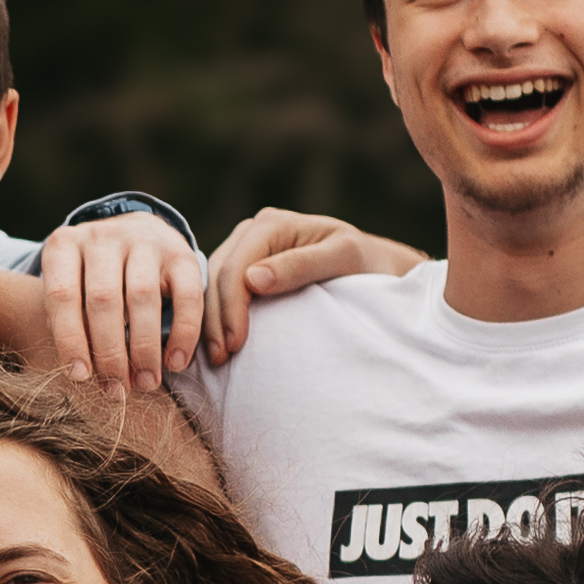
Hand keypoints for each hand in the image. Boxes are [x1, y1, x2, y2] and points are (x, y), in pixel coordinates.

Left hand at [35, 215, 210, 387]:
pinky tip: (176, 363)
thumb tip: (79, 367)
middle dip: (110, 353)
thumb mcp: (70, 289)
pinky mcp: (181, 252)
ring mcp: (143, 240)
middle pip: (103, 299)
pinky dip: (183, 334)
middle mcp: (103, 236)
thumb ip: (67, 321)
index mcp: (64, 245)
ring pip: (142, 297)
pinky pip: (187, 296)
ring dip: (144, 349)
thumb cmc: (91, 279)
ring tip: (145, 383)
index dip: (71, 340)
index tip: (80, 377)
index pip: (63, 295)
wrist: (136, 235)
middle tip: (116, 391)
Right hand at [208, 206, 426, 360]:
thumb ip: (301, 265)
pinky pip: (219, 292)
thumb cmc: (364, 262)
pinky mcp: (244, 269)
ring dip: (210, 322)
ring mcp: (245, 249)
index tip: (235, 346)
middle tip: (219, 359)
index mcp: (272, 224)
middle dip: (214, 319)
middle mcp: (253, 231)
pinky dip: (215, 318)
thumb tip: (252, 278)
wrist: (373, 267)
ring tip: (216, 357)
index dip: (231, 307)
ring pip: (211, 285)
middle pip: (218, 276)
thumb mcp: (342, 257)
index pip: (237, 267)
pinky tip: (218, 343)